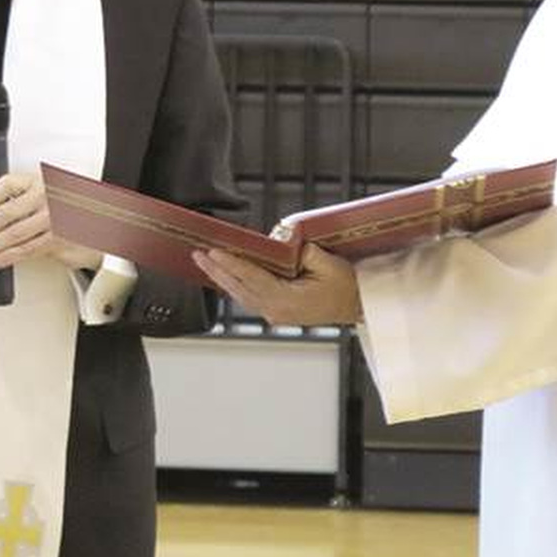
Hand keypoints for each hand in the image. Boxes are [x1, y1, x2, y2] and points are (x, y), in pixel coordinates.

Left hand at [0, 167, 100, 273]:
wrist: (99, 223)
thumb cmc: (64, 209)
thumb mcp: (42, 196)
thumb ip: (15, 204)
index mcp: (38, 181)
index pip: (7, 184)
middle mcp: (46, 197)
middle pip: (6, 213)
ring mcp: (53, 219)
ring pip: (14, 235)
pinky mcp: (58, 240)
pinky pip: (27, 249)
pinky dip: (8, 256)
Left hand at [192, 242, 362, 326]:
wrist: (359, 306)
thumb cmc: (347, 287)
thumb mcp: (328, 263)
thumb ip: (303, 252)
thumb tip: (282, 243)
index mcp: (285, 300)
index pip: (251, 278)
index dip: (231, 264)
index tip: (213, 252)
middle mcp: (276, 310)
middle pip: (239, 288)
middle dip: (217, 270)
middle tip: (198, 255)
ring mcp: (275, 314)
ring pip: (241, 295)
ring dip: (223, 278)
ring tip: (206, 262)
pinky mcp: (277, 312)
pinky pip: (250, 297)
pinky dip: (236, 285)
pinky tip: (226, 275)